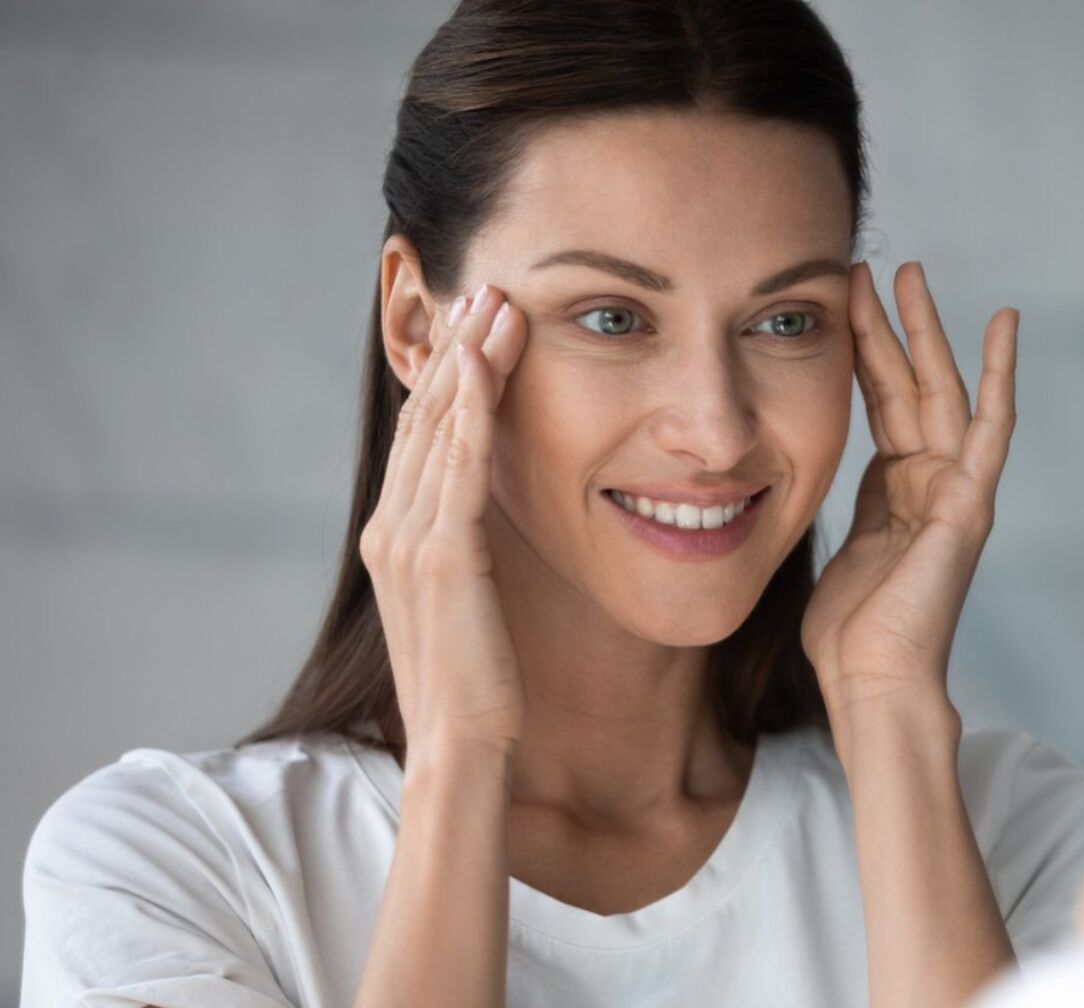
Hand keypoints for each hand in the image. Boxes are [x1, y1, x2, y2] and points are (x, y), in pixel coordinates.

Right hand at [359, 284, 530, 755]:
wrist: (463, 748)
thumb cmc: (478, 681)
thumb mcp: (471, 597)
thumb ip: (469, 547)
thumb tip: (491, 509)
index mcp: (395, 536)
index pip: (423, 435)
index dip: (450, 374)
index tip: (480, 320)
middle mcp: (390, 529)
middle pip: (426, 418)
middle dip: (458, 348)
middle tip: (489, 286)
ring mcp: (408, 541)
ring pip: (440, 428)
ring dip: (470, 360)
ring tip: (497, 303)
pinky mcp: (442, 557)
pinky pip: (457, 467)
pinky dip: (469, 410)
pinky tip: (485, 365)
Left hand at [801, 261, 1018, 718]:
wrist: (874, 684)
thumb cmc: (849, 637)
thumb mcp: (834, 549)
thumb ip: (840, 504)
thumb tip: (811, 472)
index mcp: (898, 492)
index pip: (882, 403)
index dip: (863, 351)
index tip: (842, 302)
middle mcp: (933, 483)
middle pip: (912, 385)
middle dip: (893, 325)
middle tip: (874, 266)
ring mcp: (957, 490)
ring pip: (942, 391)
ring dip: (926, 330)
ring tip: (909, 271)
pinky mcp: (971, 502)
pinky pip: (990, 426)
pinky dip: (999, 373)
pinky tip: (1002, 323)